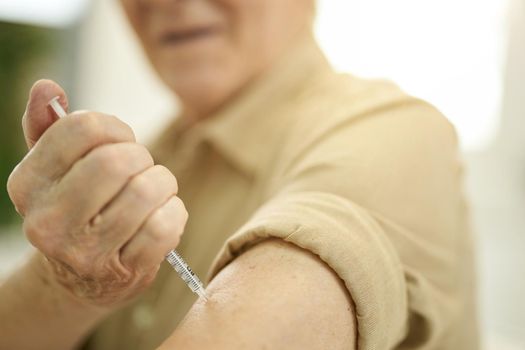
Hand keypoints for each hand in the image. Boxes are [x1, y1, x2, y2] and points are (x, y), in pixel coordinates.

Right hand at [7, 80, 187, 306]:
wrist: (82, 277)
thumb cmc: (76, 209)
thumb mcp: (53, 169)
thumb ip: (47, 125)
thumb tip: (46, 86)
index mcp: (27, 184)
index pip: (83, 128)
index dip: (116, 128)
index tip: (121, 141)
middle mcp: (48, 221)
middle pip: (117, 160)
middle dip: (141, 156)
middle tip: (140, 168)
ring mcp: (85, 252)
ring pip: (146, 190)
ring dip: (163, 183)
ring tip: (154, 191)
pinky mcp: (123, 271)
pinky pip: (165, 225)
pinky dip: (174, 212)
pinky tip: (162, 215)